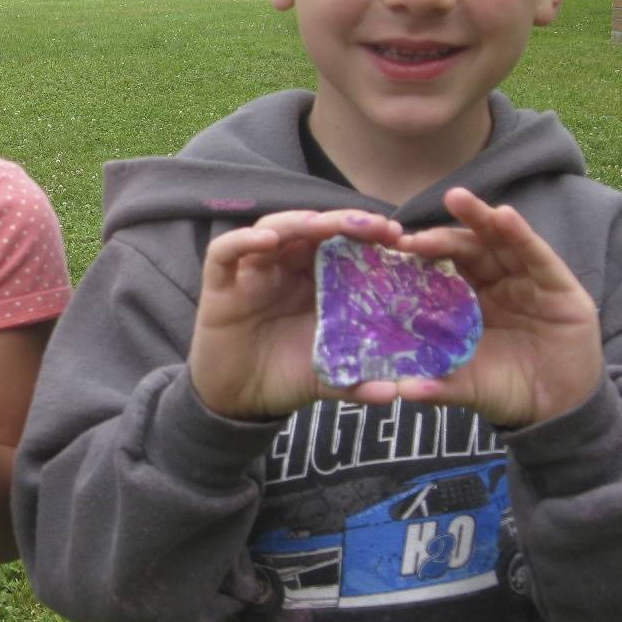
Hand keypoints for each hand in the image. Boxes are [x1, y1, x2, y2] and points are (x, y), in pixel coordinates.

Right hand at [189, 210, 404, 419]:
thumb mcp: (331, 378)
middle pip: (313, 229)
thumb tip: (402, 394)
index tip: (399, 238)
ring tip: (323, 224)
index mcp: (318, 281)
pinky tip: (266, 240)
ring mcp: (252, 272)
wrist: (239, 400)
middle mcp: (286, 268)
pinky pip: (224, 252)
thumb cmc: (287, 376)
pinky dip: (242, 240)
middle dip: (343, 222)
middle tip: (375, 225)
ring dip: (298, 222)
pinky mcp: (219, 284)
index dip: (369, 236)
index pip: (343, 244)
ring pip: (273, 228)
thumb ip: (362, 381)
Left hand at [393, 187, 602, 427]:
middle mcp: (495, 282)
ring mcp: (527, 280)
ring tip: (456, 198)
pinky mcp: (558, 285)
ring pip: (500, 241)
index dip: (418, 258)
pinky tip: (505, 216)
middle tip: (410, 234)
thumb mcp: (467, 386)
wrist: (559, 410)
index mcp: (467, 300)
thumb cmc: (507, 391)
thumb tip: (395, 392)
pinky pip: (537, 255)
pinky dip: (521, 235)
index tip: (390, 251)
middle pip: (465, 248)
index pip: (440, 269)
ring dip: (479, 217)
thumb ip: (436, 386)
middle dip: (440, 236)